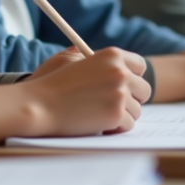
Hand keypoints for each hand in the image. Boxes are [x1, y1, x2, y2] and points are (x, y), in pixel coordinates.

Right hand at [22, 47, 150, 135]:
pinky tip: (100, 125)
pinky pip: (128, 125)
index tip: (124, 86)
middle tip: (113, 105)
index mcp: (112, 55)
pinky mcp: (116, 115)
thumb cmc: (53, 84)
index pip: (140, 66)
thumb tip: (116, 65)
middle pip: (144, 90)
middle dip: (132, 99)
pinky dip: (116, 128)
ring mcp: (120, 94)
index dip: (133, 78)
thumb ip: (98, 59)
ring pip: (137, 110)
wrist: (40, 105)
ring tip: (100, 115)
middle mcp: (121, 72)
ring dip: (122, 115)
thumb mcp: (73, 59)